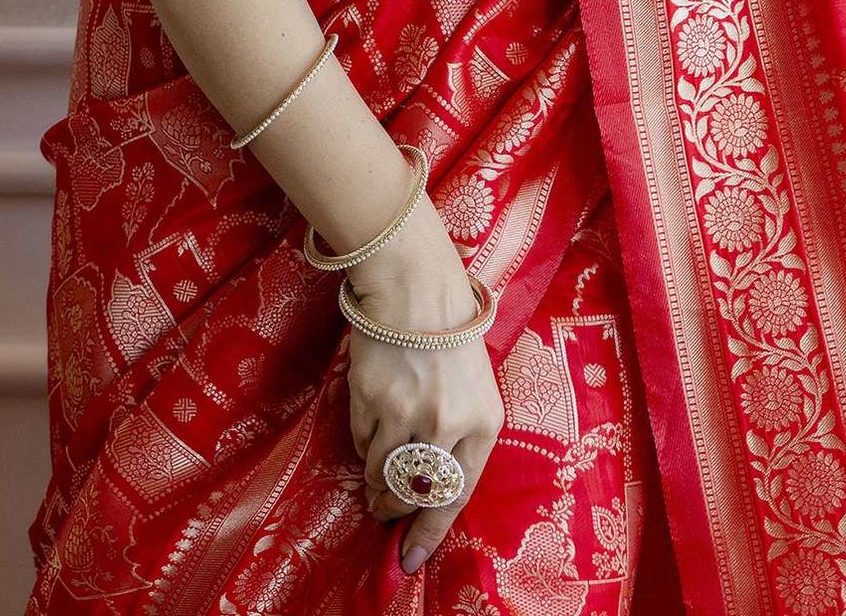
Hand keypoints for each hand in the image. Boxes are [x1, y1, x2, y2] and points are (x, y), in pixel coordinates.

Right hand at [346, 300, 504, 574]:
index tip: (410, 557)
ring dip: (376, 483)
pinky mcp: (372, 398)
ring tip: (374, 477)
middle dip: (396, 510)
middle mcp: (447, 422)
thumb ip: (461, 437)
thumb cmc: (449, 339)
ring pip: (383, 473)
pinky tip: (371, 428)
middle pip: (415, 492)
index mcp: (483, 421)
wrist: (415, 288)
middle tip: (384, 513)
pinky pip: (362, 443)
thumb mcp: (476, 389)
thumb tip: (429, 492)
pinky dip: (364, 446)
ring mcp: (407, 411)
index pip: (455, 495)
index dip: (428, 532)